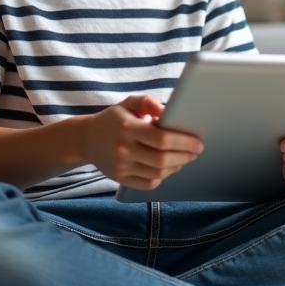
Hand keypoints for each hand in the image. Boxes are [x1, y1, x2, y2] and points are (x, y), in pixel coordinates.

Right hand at [79, 95, 203, 190]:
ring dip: (176, 166)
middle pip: (162, 159)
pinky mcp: (120, 179)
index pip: (162, 139)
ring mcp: (121, 167)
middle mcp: (123, 149)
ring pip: (158, 173)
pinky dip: (162, 177)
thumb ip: (148, 102)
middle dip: (185, 156)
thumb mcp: (128, 103)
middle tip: (196, 151)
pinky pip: (148, 183)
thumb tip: (167, 111)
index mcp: (128, 128)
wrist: (86, 139)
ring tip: (184, 158)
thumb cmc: (114, 119)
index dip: (184, 142)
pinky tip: (168, 168)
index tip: (198, 142)